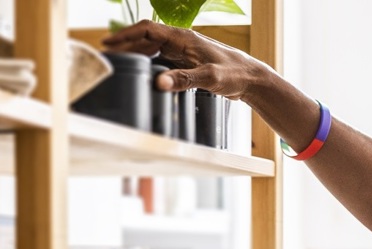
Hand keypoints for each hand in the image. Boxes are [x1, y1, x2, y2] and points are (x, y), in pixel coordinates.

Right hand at [102, 20, 265, 101]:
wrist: (253, 79)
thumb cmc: (235, 73)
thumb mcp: (209, 78)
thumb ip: (183, 79)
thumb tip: (158, 83)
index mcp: (183, 37)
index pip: (147, 30)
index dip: (125, 35)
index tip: (108, 43)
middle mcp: (182, 41)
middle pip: (146, 39)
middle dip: (126, 46)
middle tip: (108, 58)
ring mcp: (185, 52)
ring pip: (154, 49)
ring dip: (137, 55)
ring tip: (121, 65)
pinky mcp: (189, 63)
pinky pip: (164, 60)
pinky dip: (151, 64)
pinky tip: (145, 74)